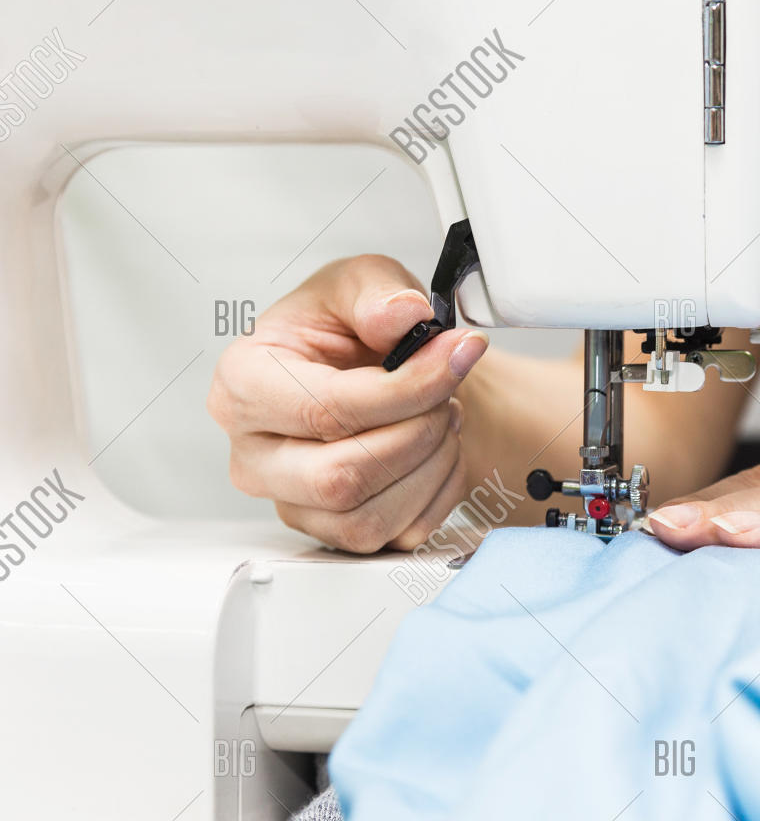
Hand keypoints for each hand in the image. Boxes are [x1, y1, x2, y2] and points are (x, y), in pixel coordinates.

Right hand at [207, 254, 488, 552]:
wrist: (381, 370)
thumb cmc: (351, 332)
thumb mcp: (361, 282)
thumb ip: (377, 290)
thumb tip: (401, 315)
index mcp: (244, 384)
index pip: (326, 410)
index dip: (407, 389)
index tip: (454, 359)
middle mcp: (254, 453)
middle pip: (340, 478)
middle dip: (417, 434)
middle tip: (446, 396)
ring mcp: (291, 501)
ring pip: (366, 519)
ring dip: (430, 467)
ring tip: (442, 420)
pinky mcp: (333, 533)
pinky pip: (394, 538)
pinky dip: (436, 494)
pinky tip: (436, 453)